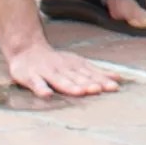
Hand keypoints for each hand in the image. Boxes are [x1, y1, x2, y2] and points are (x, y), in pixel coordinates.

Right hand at [4, 37, 119, 98]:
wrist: (26, 49)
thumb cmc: (56, 61)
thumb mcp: (78, 64)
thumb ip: (97, 72)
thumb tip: (118, 77)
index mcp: (74, 66)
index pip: (91, 74)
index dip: (102, 80)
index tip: (114, 87)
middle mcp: (63, 68)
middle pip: (77, 77)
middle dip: (89, 83)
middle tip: (100, 89)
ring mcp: (47, 72)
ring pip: (60, 80)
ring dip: (70, 86)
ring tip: (80, 92)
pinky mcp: (31, 77)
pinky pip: (36, 84)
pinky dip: (41, 89)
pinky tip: (47, 95)